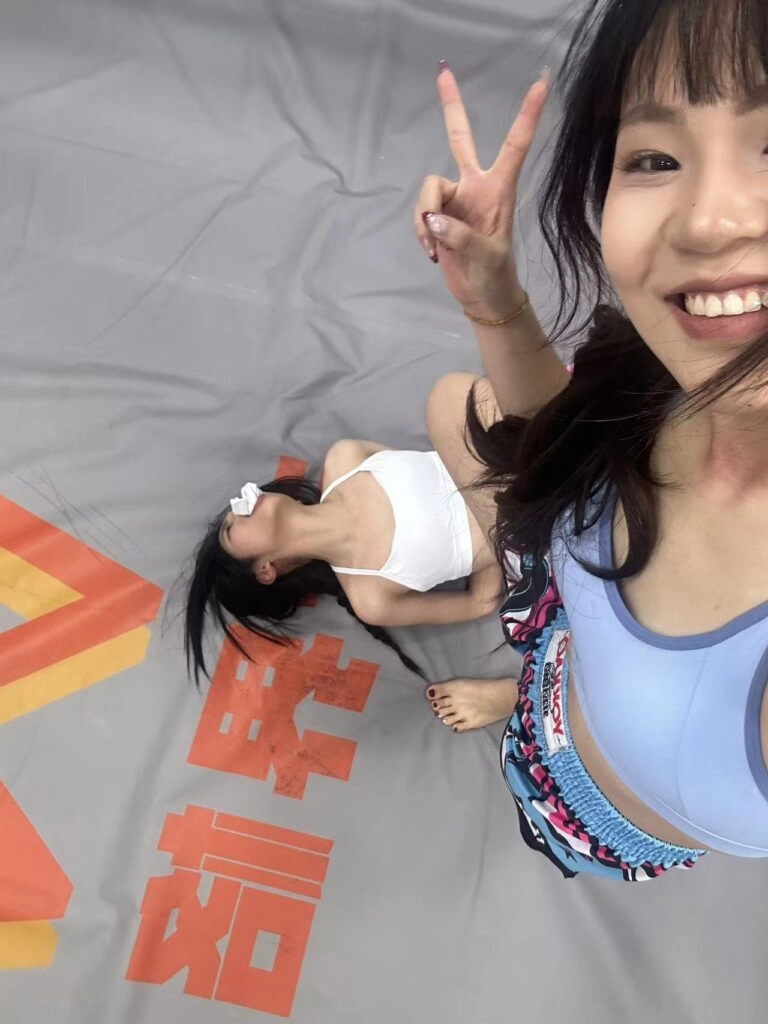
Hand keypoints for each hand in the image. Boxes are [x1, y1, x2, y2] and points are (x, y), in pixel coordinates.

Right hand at [413, 63, 549, 317]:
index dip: (527, 114)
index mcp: (499, 188)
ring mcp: (455, 199)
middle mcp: (475, 186)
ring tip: (434, 245)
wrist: (482, 296)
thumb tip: (434, 220)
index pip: (514, 145)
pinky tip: (432, 252)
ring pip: (429, 188)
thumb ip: (461, 236)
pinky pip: (420, 212)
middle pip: (459, 138)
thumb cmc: (495, 275)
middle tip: (443, 72)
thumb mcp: (486, 257)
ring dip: (424, 217)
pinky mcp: (438, 216)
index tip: (543, 82)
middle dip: (451, 107)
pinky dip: (420, 231)